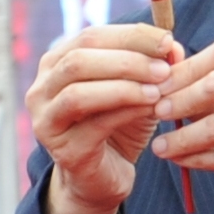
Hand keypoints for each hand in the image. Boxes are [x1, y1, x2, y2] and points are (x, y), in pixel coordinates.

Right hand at [24, 22, 179, 213]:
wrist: (104, 176)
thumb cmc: (118, 125)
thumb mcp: (136, 88)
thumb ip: (151, 65)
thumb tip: (172, 46)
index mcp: (55, 65)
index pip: (89, 37)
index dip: (130, 36)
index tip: (167, 41)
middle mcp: (41, 90)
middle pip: (78, 60)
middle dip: (127, 60)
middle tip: (165, 68)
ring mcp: (46, 121)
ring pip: (77, 91)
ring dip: (124, 86)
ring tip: (159, 88)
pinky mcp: (62, 150)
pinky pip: (94, 124)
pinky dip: (126, 111)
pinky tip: (152, 108)